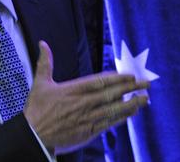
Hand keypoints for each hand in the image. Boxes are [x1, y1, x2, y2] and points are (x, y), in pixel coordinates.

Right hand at [24, 41, 148, 154]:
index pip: (100, 81)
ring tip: (145, 98)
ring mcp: (88, 118)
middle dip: (131, 88)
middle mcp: (83, 103)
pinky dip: (121, 117)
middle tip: (146, 83)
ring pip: (114, 109)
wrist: (33, 136)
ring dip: (131, 103)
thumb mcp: (40, 83)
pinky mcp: (88, 132)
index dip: (118, 78)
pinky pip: (109, 123)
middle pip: (112, 94)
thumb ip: (45, 63)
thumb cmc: (36, 110)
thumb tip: (43, 43)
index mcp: (73, 90)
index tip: (131, 75)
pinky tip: (132, 113)